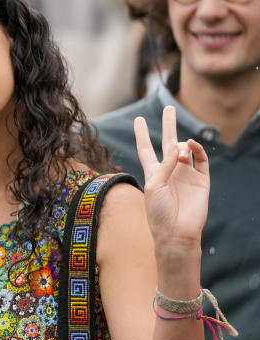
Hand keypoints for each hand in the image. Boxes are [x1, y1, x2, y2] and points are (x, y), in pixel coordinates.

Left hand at [134, 106, 209, 253]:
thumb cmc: (158, 212)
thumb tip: (177, 146)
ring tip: (177, 146)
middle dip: (168, 125)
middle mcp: (170, 170)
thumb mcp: (154, 186)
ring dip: (181, 143)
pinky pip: (200, 160)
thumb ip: (164, 165)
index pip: (145, 149)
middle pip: (168, 142)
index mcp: (153, 173)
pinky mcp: (201, 180)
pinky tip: (190, 145)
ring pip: (186, 149)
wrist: (176, 232)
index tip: (137, 119)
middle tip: (169, 107)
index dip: (141, 134)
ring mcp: (186, 174)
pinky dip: (196, 150)